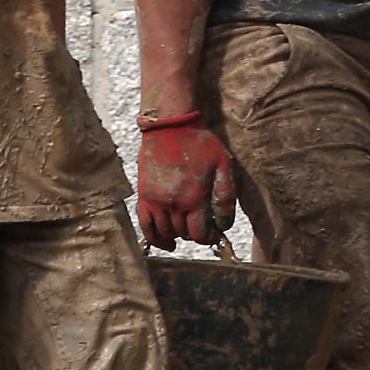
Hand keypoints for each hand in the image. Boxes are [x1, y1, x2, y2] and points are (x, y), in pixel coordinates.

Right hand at [136, 116, 239, 250]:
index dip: (208, 237)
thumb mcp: (223, 165)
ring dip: (177, 235)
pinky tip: (166, 243)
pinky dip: (154, 238)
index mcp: (194, 199)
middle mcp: (173, 204)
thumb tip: (224, 225)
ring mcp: (155, 201)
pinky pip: (145, 225)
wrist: (170, 126)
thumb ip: (225, 197)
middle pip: (184, 234)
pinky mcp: (144, 195)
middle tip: (201, 225)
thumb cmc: (200, 143)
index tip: (213, 233)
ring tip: (186, 229)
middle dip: (195, 233)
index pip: (200, 234)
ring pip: (166, 232)